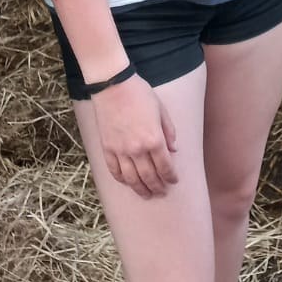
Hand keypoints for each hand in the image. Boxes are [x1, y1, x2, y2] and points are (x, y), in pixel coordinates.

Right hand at [91, 76, 178, 198]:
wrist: (113, 86)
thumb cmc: (139, 94)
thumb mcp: (161, 110)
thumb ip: (169, 132)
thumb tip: (174, 150)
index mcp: (154, 139)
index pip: (165, 166)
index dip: (171, 177)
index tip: (174, 181)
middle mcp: (138, 149)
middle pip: (149, 177)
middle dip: (157, 187)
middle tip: (162, 192)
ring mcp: (120, 150)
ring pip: (131, 179)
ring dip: (140, 189)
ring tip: (146, 194)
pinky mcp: (107, 148)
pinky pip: (115, 170)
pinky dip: (122, 180)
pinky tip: (128, 183)